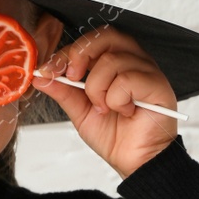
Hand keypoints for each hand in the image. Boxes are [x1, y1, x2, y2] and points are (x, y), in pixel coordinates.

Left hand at [29, 24, 177, 177]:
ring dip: (97, 89)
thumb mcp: (80, 111)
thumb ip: (63, 91)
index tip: (50, 71)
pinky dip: (116, 99)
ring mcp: (148, 71)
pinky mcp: (158, 85)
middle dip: (81, 55)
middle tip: (73, 78)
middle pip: (106, 36)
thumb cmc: (114, 136)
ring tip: (103, 108)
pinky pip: (127, 80)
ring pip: (112, 60)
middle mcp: (133, 61)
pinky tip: (124, 112)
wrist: (134, 161)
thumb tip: (40, 75)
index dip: (68, 52)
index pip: (92, 41)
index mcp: (115, 62)